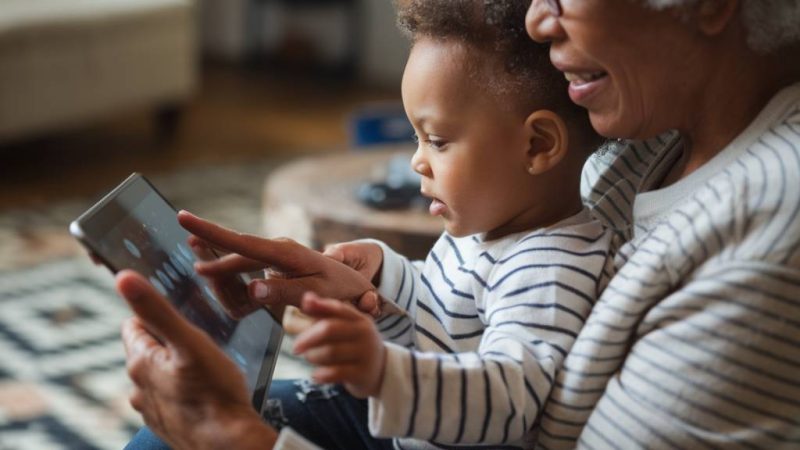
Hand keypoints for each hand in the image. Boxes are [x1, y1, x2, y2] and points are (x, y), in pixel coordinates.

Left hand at [117, 270, 276, 449]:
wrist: (229, 444)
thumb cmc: (214, 392)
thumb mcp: (189, 341)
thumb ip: (156, 310)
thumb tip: (122, 278)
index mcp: (140, 362)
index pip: (134, 325)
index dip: (156, 315)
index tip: (179, 313)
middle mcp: (138, 387)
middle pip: (148, 350)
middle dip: (168, 340)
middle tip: (198, 338)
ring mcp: (152, 409)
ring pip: (160, 374)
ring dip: (176, 366)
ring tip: (205, 365)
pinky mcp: (168, 424)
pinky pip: (171, 396)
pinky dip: (183, 390)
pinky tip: (205, 390)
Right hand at [177, 211, 379, 315]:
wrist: (355, 282)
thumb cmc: (339, 288)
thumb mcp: (315, 293)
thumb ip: (284, 292)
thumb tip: (251, 291)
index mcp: (284, 253)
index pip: (241, 242)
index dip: (210, 231)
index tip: (183, 218)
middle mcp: (276, 248)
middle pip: (233, 254)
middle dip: (213, 260)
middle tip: (195, 262)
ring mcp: (273, 254)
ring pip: (237, 263)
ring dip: (225, 272)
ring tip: (227, 281)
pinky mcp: (273, 262)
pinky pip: (247, 269)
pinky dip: (236, 277)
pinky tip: (231, 282)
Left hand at [292, 292, 386, 398]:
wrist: (381, 370)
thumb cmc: (355, 345)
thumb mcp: (346, 327)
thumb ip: (325, 313)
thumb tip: (307, 297)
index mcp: (359, 319)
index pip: (338, 308)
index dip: (319, 306)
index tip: (302, 308)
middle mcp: (364, 333)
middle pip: (330, 329)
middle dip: (308, 337)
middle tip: (296, 347)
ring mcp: (365, 353)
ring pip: (330, 352)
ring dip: (313, 356)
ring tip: (310, 358)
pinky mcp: (362, 373)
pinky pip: (336, 373)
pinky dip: (321, 374)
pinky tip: (316, 375)